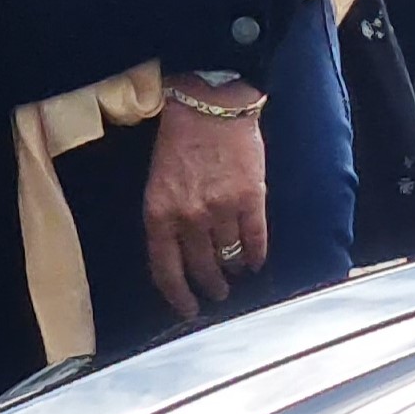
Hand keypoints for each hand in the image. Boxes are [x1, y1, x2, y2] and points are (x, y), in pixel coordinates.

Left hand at [140, 90, 276, 322]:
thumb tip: (183, 253)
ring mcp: (221, 210)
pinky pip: (255, 240)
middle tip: (217, 294)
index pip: (166, 269)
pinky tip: (256, 262)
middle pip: (201, 268)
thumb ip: (167, 218)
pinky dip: (256, 256)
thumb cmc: (180, 140)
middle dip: (210, 287)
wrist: (210, 105)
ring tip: (236, 273)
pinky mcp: (250, 200)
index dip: (178, 295)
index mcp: (159, 212)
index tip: (188, 308)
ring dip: (233, 270)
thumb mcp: (158, 182)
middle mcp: (189, 217)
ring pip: (229, 257)